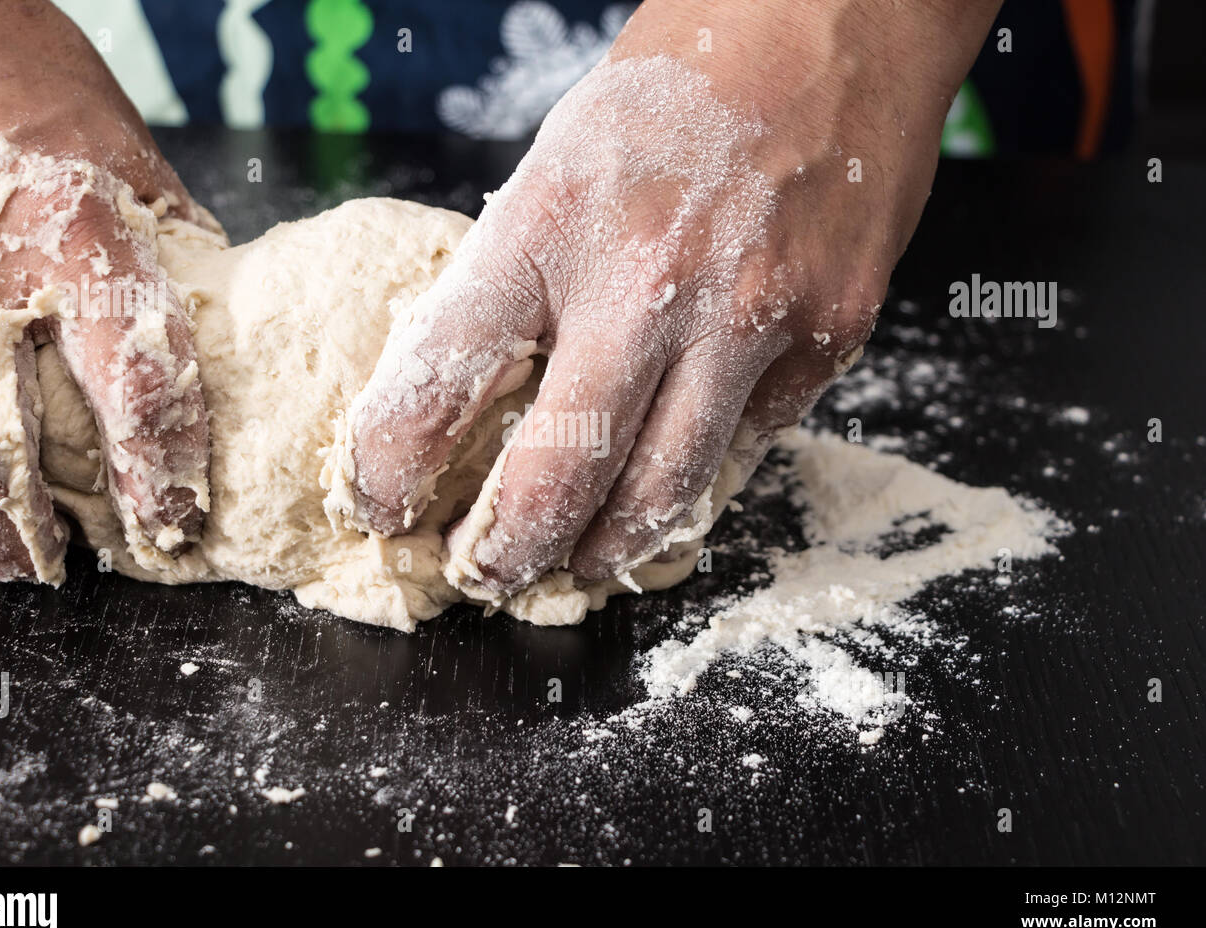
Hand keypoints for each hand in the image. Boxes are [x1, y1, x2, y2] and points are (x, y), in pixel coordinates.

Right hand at [0, 0, 213, 581]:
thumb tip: (222, 350)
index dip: (160, 468)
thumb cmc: (41, 90)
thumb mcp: (135, 166)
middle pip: (0, 445)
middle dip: (41, 528)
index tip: (180, 518)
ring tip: (14, 558)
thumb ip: (171, 261)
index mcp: (80, 234)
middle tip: (85, 565)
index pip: (137, 383)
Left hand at [339, 0, 999, 593]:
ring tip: (576, 568)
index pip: (442, 373)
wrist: (842, 17)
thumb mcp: (566, 157)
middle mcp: (648, 277)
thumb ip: (528, 276)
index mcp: (553, 216)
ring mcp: (749, 314)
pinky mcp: (827, 336)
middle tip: (484, 576)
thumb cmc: (684, 82)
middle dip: (507, 549)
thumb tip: (485, 396)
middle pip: (558, 470)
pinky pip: (745, 451)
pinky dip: (694, 491)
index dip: (395, 461)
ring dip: (605, 550)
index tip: (381, 501)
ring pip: (662, 492)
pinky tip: (665, 502)